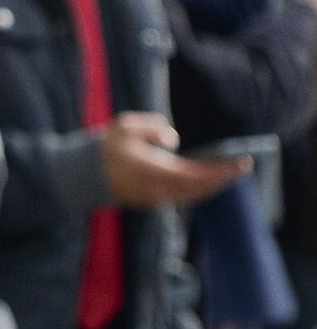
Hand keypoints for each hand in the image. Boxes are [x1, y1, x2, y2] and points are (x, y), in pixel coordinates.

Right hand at [102, 113, 247, 210]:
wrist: (85, 175)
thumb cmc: (107, 148)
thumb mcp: (124, 126)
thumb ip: (151, 126)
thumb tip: (173, 141)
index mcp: (152, 170)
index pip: (195, 174)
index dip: (219, 171)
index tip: (240, 163)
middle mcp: (157, 189)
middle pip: (199, 189)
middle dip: (223, 179)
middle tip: (243, 167)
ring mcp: (155, 199)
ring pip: (193, 196)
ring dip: (213, 186)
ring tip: (230, 173)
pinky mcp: (153, 202)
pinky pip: (184, 197)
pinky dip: (200, 189)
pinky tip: (209, 180)